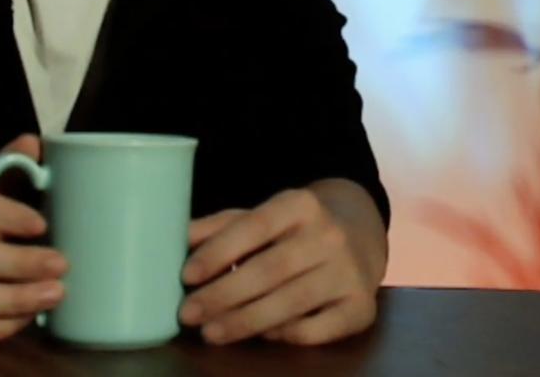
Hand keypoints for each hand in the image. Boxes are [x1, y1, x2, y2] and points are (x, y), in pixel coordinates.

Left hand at [177, 186, 381, 345]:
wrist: (362, 233)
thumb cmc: (298, 227)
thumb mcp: (264, 216)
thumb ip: (223, 227)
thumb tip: (177, 240)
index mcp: (302, 204)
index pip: (254, 226)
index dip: (218, 252)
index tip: (186, 276)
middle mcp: (330, 235)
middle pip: (270, 269)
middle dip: (223, 295)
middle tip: (188, 314)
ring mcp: (350, 272)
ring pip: (292, 302)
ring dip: (245, 321)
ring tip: (211, 332)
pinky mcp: (362, 307)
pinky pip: (318, 329)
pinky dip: (286, 335)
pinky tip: (262, 336)